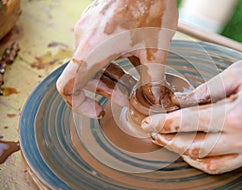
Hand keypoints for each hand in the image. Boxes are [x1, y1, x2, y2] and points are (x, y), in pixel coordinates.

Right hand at [56, 0, 177, 117]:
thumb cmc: (151, 7)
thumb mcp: (155, 50)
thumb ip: (154, 80)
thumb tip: (156, 103)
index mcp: (92, 49)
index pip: (68, 86)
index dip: (79, 104)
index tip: (98, 110)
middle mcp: (83, 38)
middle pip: (83, 75)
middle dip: (104, 89)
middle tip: (126, 96)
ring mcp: (87, 27)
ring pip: (91, 61)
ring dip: (109, 75)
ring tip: (132, 79)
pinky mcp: (95, 20)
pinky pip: (96, 46)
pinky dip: (109, 59)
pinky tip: (132, 59)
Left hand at [142, 51, 241, 173]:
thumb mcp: (239, 73)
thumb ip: (206, 90)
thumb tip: (182, 100)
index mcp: (238, 115)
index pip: (189, 122)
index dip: (165, 123)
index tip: (150, 122)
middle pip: (195, 146)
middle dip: (169, 140)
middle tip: (155, 134)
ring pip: (209, 162)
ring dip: (185, 154)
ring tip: (172, 143)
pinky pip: (228, 166)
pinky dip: (207, 162)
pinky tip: (197, 154)